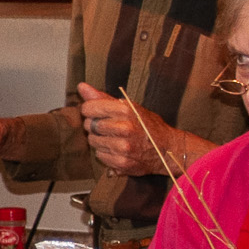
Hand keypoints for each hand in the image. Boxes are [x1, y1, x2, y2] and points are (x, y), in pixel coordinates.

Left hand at [75, 83, 212, 175]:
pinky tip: (117, 149)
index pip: (89, 108)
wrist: (167, 148)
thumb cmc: (147, 125)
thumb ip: (103, 97)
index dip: (89, 110)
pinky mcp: (121, 162)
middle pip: (89, 125)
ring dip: (99, 139)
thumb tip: (81, 87)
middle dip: (94, 125)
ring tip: (114, 138)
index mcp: (125, 110)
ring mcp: (122, 147)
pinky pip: (100, 155)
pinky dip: (105, 153)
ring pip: (93, 141)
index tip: (95, 112)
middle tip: (108, 126)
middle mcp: (123, 128)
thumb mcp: (129, 106)